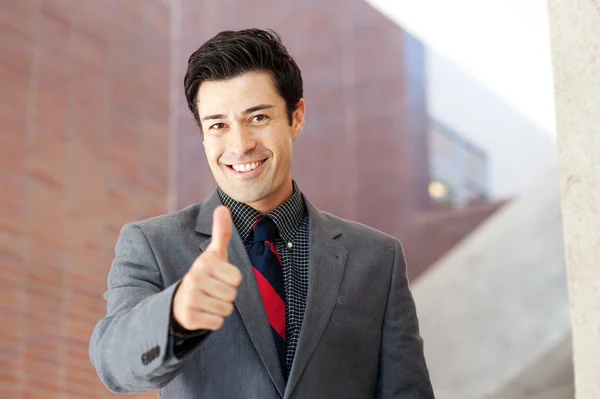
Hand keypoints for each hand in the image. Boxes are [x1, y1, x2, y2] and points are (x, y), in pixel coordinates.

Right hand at [173, 206, 242, 330]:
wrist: (179, 300)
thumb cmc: (204, 275)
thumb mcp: (213, 254)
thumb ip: (221, 232)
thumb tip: (223, 207)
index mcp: (204, 263)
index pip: (237, 278)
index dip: (231, 280)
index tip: (218, 277)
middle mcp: (194, 279)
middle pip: (232, 295)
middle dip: (226, 295)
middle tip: (212, 291)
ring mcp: (190, 299)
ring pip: (226, 309)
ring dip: (220, 308)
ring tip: (207, 301)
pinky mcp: (188, 318)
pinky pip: (217, 323)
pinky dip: (213, 321)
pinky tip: (203, 312)